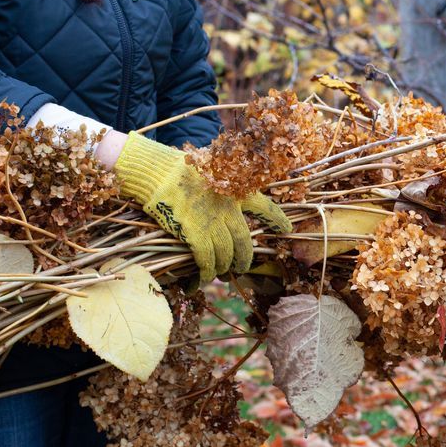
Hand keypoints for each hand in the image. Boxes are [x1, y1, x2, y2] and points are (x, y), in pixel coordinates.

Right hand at [113, 132, 290, 281]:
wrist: (158, 171)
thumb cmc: (179, 168)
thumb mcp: (211, 171)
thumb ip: (221, 188)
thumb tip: (224, 205)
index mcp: (236, 189)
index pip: (264, 206)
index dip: (277, 219)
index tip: (287, 229)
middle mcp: (229, 207)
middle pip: (244, 241)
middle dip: (244, 259)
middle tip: (241, 268)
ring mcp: (213, 221)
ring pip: (226, 254)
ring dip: (223, 267)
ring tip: (220, 274)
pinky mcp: (195, 232)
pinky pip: (206, 259)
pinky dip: (206, 271)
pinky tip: (203, 279)